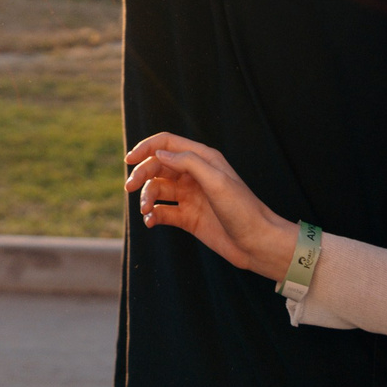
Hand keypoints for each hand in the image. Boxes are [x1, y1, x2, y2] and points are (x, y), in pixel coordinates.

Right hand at [123, 133, 296, 278]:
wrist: (257, 243)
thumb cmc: (242, 209)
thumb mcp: (216, 181)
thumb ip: (188, 163)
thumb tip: (159, 154)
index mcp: (203, 159)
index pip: (167, 144)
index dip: (146, 148)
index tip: (129, 160)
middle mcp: (195, 175)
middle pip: (158, 167)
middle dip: (142, 175)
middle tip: (129, 188)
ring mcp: (190, 197)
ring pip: (158, 189)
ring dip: (146, 197)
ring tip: (145, 210)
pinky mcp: (188, 218)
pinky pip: (163, 212)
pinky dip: (152, 215)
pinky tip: (150, 222)